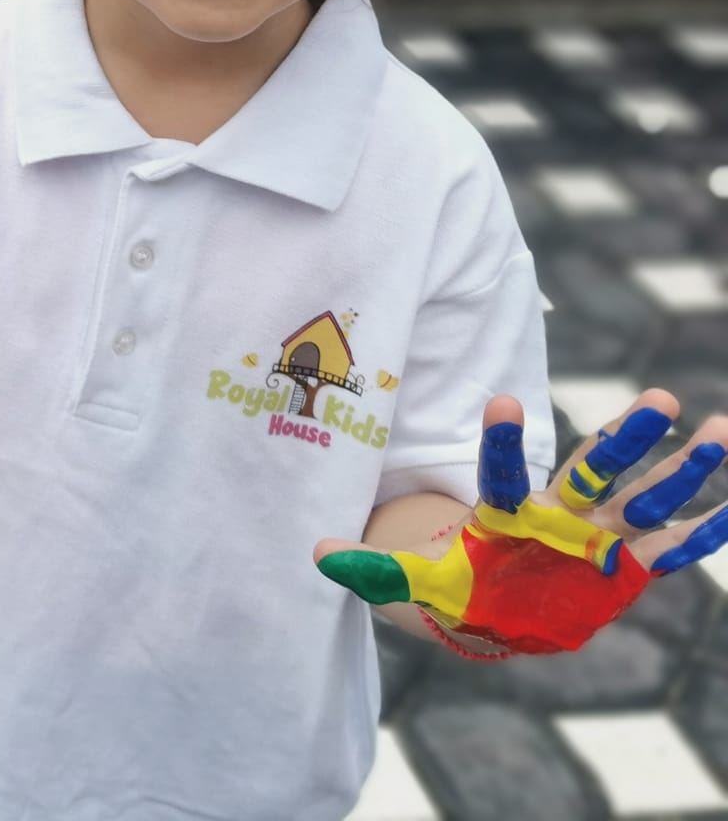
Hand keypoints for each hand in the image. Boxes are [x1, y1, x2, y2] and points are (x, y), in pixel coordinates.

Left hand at [317, 390, 727, 653]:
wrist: (493, 604)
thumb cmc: (455, 584)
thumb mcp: (413, 582)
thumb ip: (372, 568)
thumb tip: (315, 554)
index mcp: (505, 515)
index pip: (502, 472)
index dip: (500, 440)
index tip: (497, 397)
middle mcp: (559, 516)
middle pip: (594, 471)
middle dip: (625, 438)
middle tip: (659, 397)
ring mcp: (599, 538)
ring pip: (647, 498)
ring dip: (685, 469)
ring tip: (722, 427)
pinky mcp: (627, 566)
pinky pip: (675, 547)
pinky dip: (708, 530)